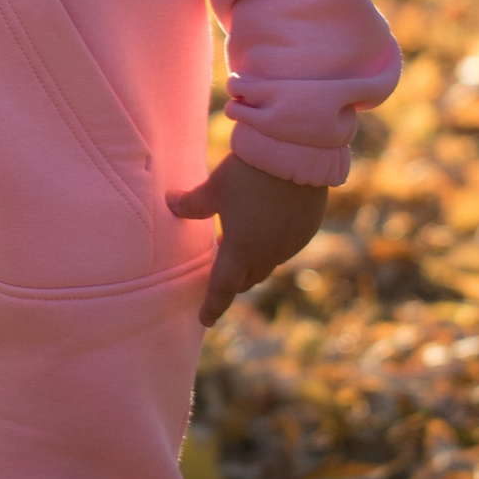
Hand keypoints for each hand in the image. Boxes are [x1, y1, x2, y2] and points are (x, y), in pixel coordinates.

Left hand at [168, 153, 330, 324]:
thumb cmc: (247, 176)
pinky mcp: (307, 229)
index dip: (212, 304)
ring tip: (236, 251)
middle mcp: (270, 254)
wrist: (295, 158)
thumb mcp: (212, 189)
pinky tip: (262, 231)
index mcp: (242, 250)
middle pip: (247, 278)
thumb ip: (190, 204)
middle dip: (232, 281)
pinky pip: (285, 248)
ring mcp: (292, 243)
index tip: (204, 320)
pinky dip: (269, 247)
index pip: (223, 286)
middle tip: (218, 279)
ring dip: (251, 264)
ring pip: (268, 264)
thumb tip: (171, 203)